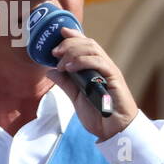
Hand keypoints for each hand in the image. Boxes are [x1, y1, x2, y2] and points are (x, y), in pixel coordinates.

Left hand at [47, 26, 138, 140]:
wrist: (114, 131)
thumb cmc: (98, 115)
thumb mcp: (76, 97)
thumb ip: (65, 83)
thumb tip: (50, 71)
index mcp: (95, 68)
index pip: (86, 45)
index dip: (74, 35)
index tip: (60, 32)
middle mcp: (103, 66)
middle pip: (88, 43)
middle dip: (69, 43)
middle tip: (54, 52)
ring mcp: (109, 71)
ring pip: (93, 49)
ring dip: (73, 52)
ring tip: (61, 63)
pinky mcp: (114, 78)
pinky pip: (99, 62)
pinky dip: (83, 61)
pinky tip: (70, 68)